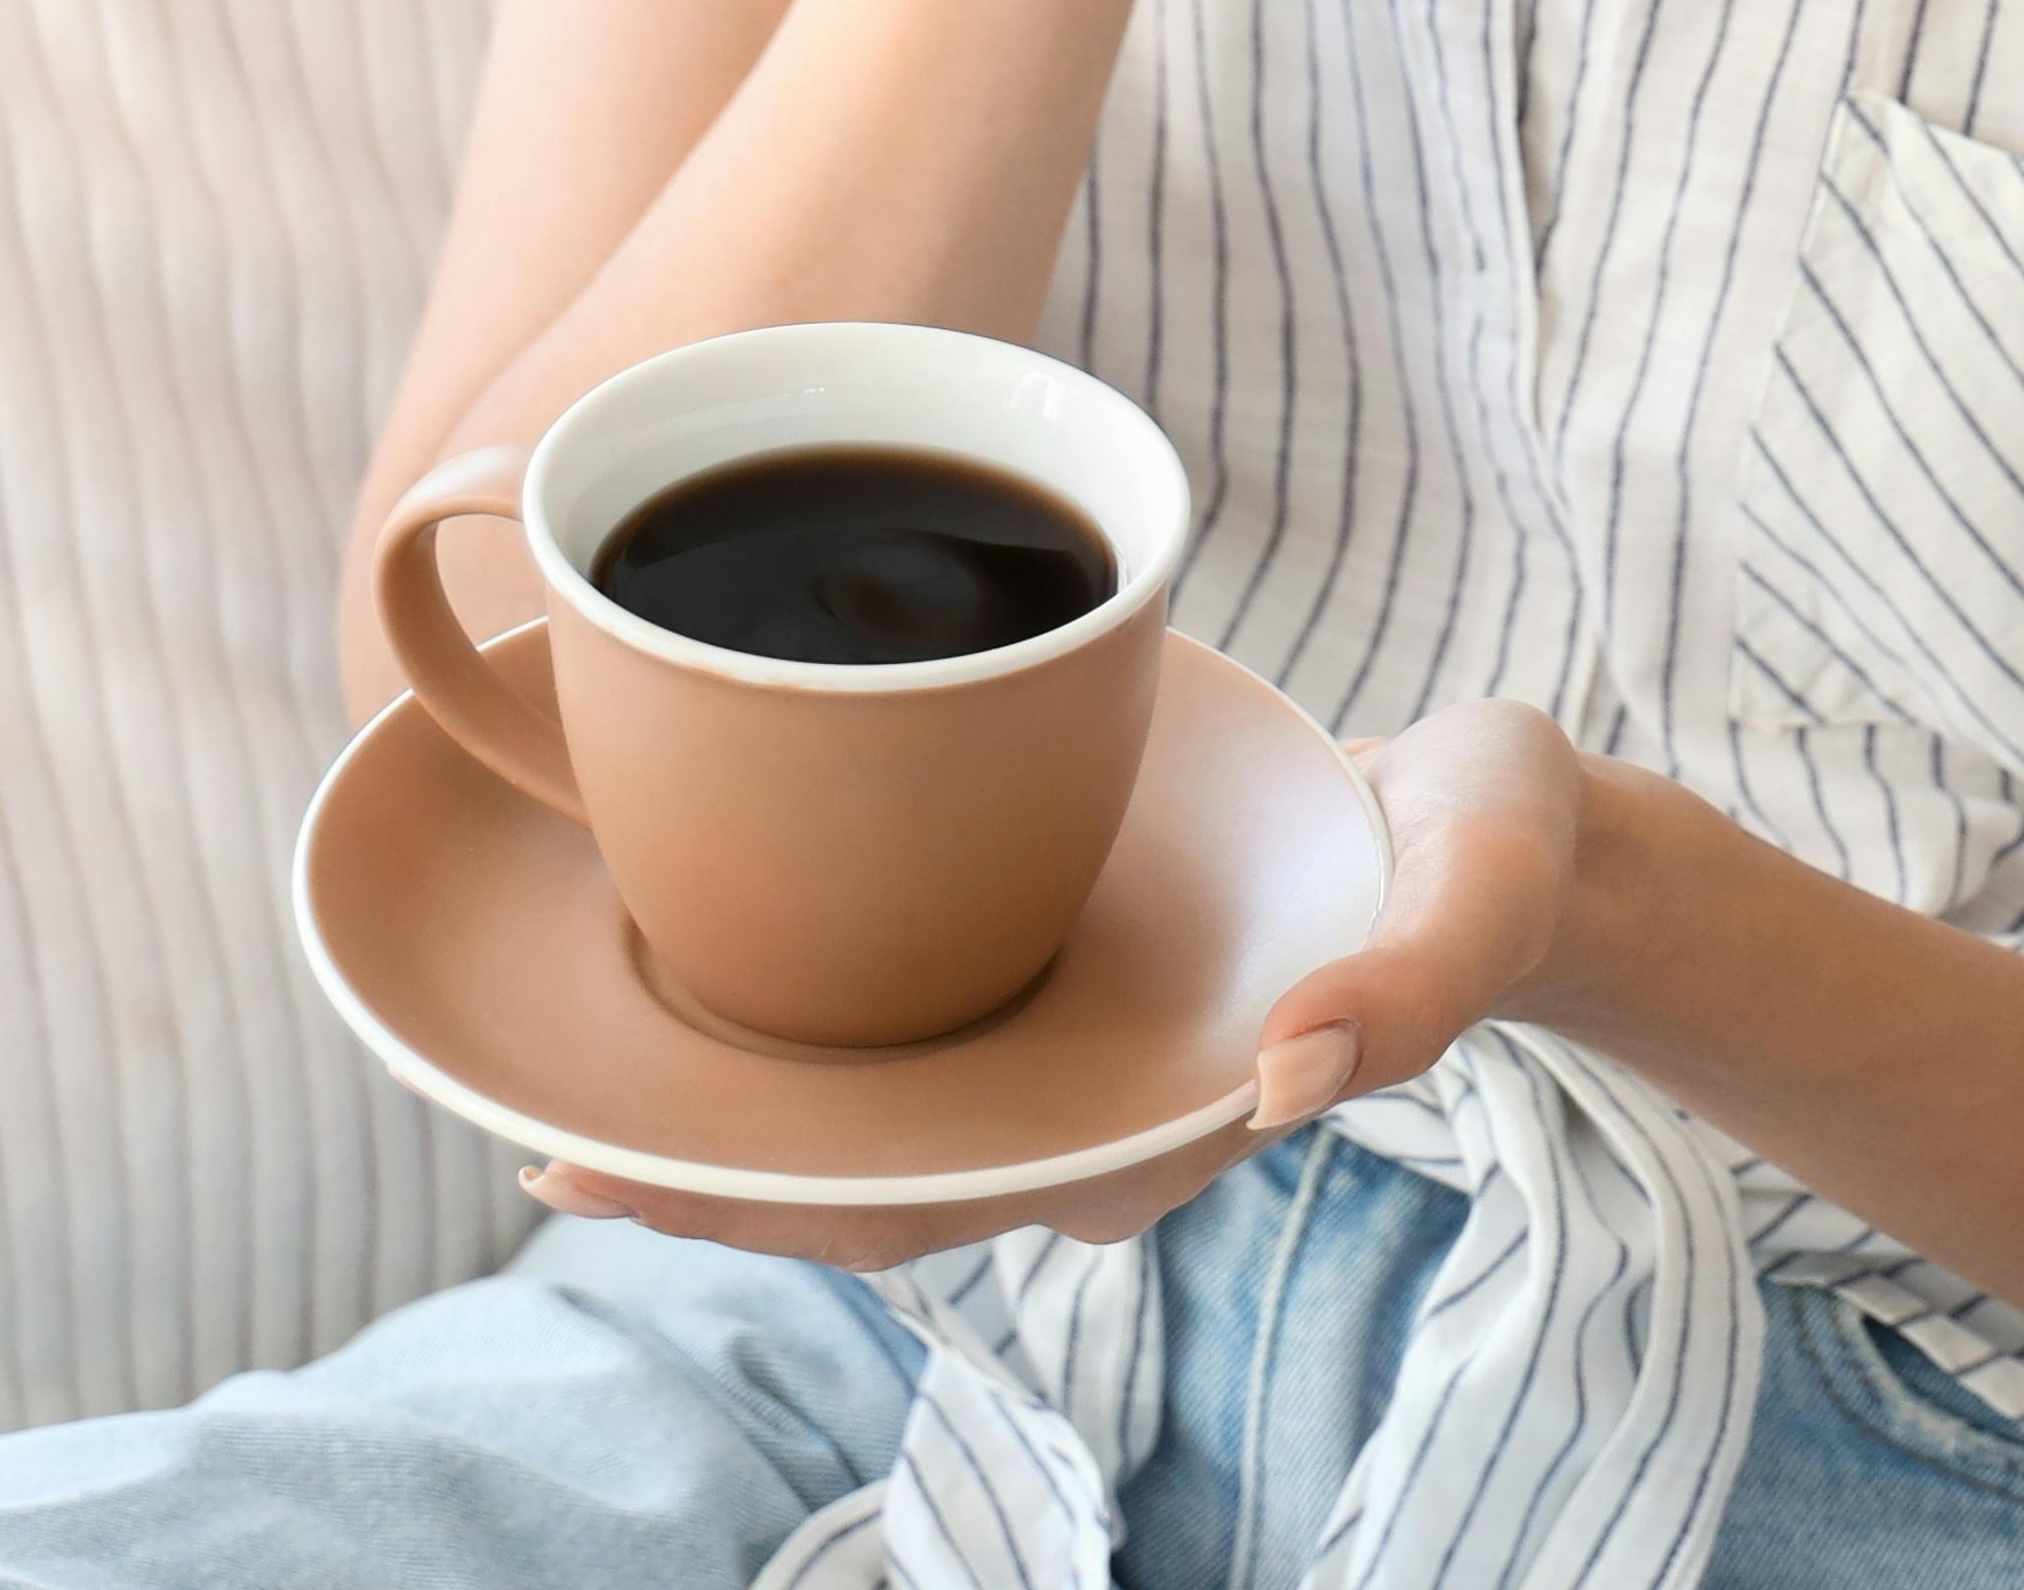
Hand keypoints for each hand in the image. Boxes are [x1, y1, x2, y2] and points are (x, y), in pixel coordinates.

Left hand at [527, 700, 1599, 1270]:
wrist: (1498, 820)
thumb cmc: (1492, 861)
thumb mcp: (1479, 896)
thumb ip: (1409, 983)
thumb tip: (1292, 1068)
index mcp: (1143, 1125)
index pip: (913, 1199)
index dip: (756, 1203)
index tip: (608, 1174)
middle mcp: (1076, 1099)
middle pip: (849, 1165)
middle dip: (696, 1159)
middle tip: (525, 1114)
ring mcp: (1059, 1033)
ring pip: (858, 1088)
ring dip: (726, 1073)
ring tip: (570, 1034)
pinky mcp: (1052, 945)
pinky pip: (900, 991)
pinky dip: (796, 975)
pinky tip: (699, 912)